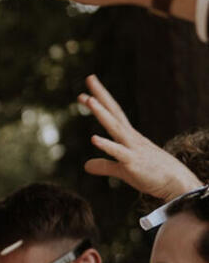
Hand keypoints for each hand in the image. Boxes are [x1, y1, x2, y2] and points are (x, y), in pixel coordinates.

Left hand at [80, 75, 200, 199]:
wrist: (176, 184)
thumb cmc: (152, 175)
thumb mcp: (123, 170)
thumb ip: (104, 166)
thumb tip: (85, 166)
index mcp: (128, 137)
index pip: (113, 115)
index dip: (100, 103)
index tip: (85, 93)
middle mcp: (130, 138)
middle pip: (113, 113)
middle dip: (100, 96)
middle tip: (89, 78)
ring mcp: (132, 149)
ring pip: (115, 128)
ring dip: (102, 114)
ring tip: (89, 100)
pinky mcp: (133, 163)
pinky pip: (118, 153)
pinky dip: (107, 145)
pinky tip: (94, 138)